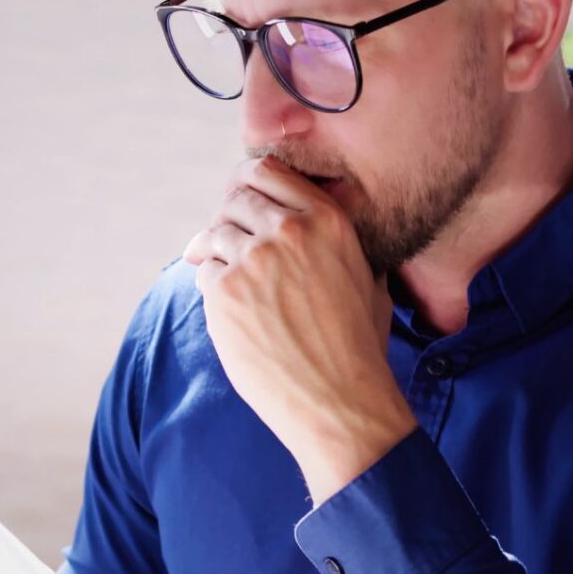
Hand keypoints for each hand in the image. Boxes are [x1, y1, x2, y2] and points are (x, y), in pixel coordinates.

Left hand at [183, 156, 415, 499]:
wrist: (341, 402)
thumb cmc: (358, 348)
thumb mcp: (369, 279)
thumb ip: (341, 243)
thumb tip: (318, 221)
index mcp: (327, 220)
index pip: (268, 171)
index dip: (246, 185)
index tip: (241, 203)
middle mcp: (289, 230)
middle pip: (235, 200)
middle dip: (228, 220)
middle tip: (228, 245)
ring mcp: (254, 259)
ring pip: (214, 234)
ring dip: (216, 254)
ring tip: (231, 283)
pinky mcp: (224, 292)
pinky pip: (204, 272)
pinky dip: (211, 287)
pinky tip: (231, 312)